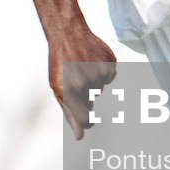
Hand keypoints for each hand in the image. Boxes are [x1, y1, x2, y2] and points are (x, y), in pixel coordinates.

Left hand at [49, 21, 116, 139]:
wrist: (68, 32)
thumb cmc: (60, 63)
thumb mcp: (58, 87)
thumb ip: (69, 114)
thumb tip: (80, 137)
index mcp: (70, 91)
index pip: (84, 120)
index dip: (85, 120)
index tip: (85, 119)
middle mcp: (87, 83)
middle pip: (91, 101)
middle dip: (84, 94)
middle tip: (74, 76)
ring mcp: (100, 73)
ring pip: (100, 89)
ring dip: (92, 82)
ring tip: (81, 66)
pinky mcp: (111, 64)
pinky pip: (109, 77)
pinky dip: (102, 72)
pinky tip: (91, 60)